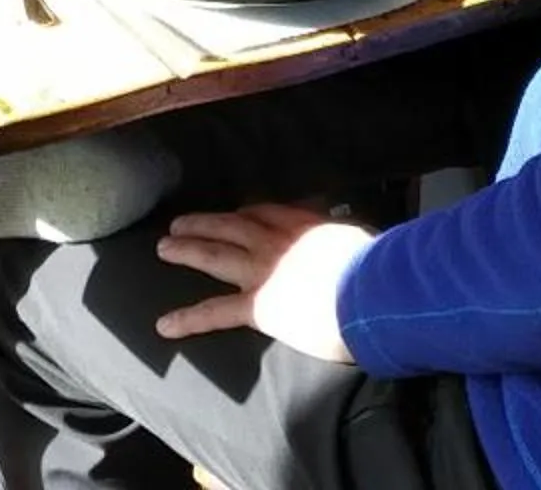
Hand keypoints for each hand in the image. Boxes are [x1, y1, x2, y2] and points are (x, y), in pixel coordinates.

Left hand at [152, 204, 369, 364]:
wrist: (371, 290)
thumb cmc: (376, 269)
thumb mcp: (360, 241)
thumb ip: (346, 241)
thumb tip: (353, 245)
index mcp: (303, 225)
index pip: (265, 213)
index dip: (245, 214)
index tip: (235, 213)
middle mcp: (275, 241)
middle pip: (229, 225)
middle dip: (203, 223)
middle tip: (179, 223)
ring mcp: (262, 271)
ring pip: (213, 255)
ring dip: (186, 249)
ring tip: (163, 248)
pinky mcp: (257, 305)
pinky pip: (215, 312)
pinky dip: (188, 319)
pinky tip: (165, 326)